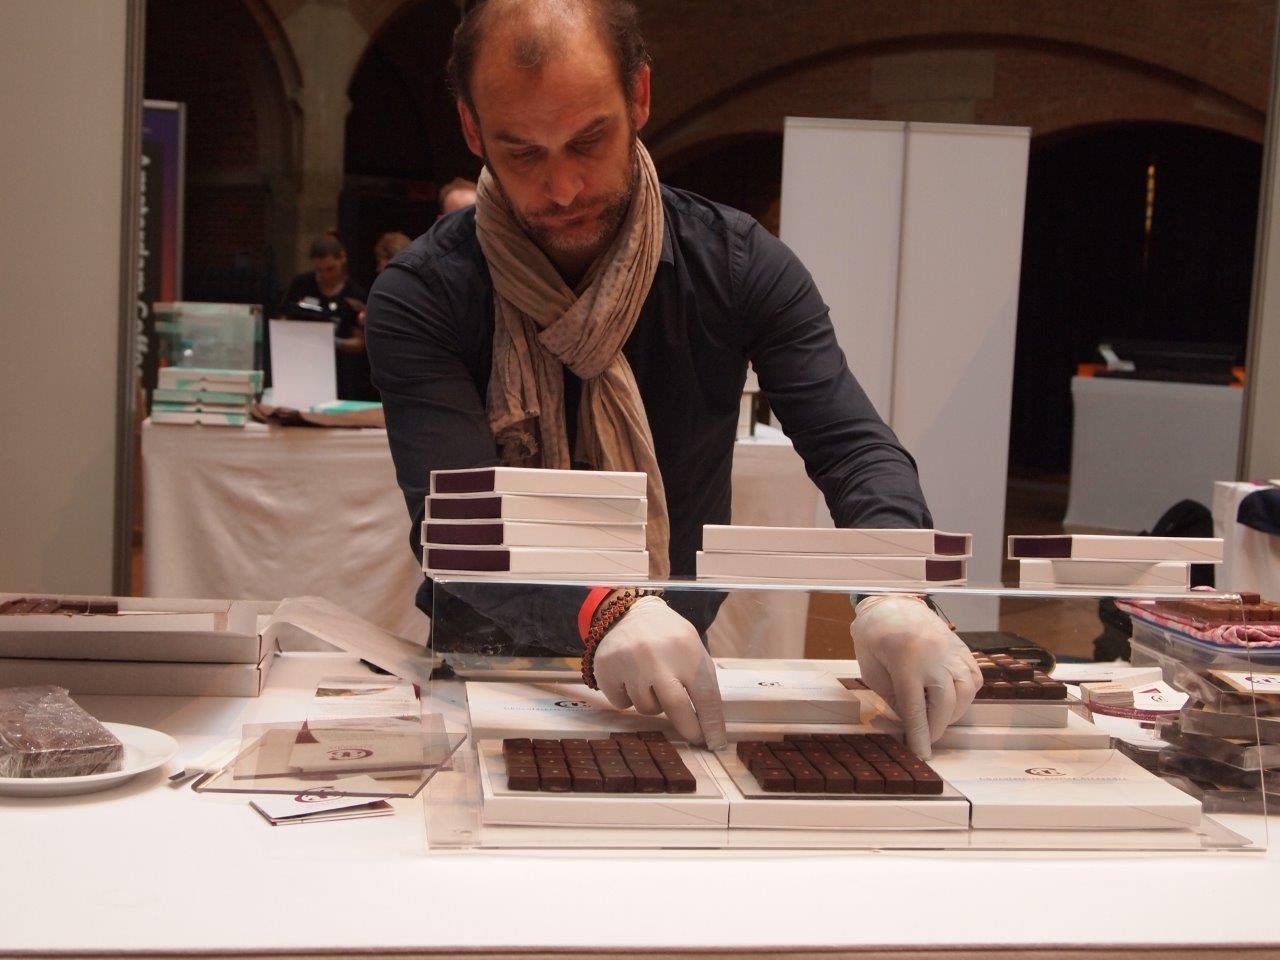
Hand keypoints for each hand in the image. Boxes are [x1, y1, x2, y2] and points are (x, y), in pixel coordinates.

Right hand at [593, 596, 727, 748]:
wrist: (629, 613)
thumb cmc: (668, 638)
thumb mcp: (692, 648)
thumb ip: (701, 681)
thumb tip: (710, 726)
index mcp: (686, 650)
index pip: (705, 696)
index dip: (712, 724)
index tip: (716, 743)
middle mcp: (657, 656)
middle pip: (676, 708)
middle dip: (688, 728)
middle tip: (693, 736)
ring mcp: (629, 663)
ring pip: (646, 708)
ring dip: (653, 703)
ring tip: (651, 682)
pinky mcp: (607, 669)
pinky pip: (622, 703)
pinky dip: (628, 697)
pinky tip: (629, 677)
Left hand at [849, 595, 980, 757]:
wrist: (890, 603)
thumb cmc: (873, 638)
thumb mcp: (872, 670)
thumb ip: (894, 699)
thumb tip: (911, 725)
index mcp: (905, 660)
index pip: (916, 709)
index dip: (920, 736)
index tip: (923, 754)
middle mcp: (933, 655)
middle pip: (946, 704)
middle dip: (937, 727)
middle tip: (926, 738)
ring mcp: (950, 650)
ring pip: (966, 692)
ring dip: (954, 712)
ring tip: (937, 718)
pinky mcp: (961, 647)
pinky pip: (974, 678)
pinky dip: (967, 695)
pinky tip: (951, 700)